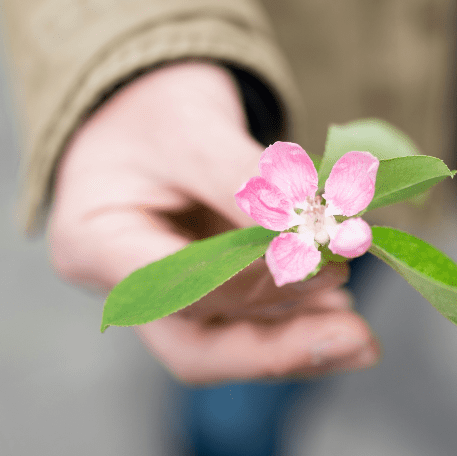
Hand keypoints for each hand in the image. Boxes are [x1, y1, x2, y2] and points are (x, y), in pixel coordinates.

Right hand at [48, 62, 379, 383]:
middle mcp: (128, 284)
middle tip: (359, 340)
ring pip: (234, 340)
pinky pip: (254, 319)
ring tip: (360, 331)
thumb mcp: (196, 128)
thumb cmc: (157, 108)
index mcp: (96, 242)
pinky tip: (342, 310)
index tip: (324, 265)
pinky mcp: (210, 290)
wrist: (145, 105)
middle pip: (199, 346)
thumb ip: (247, 182)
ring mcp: (171, 294)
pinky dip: (300, 317)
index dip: (254, 287)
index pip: (176, 290)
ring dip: (302, 337)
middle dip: (282, 350)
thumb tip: (316, 231)